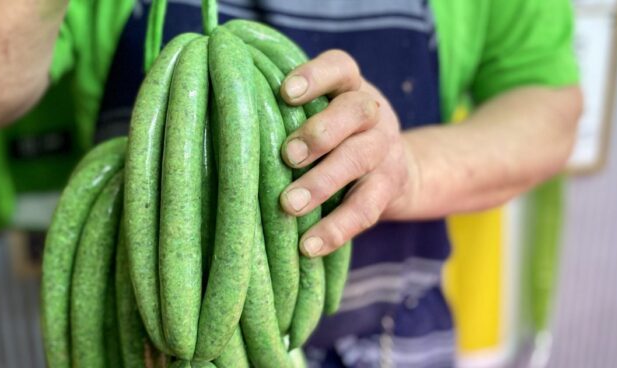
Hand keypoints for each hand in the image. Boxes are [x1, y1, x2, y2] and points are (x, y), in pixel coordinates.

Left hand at [278, 50, 414, 257]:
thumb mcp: (319, 111)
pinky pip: (366, 209)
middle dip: (320, 133)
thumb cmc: (334, 135)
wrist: (396, 168)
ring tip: (289, 205)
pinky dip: (336, 229)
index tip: (285, 92)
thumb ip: (285, 107)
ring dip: (323, 182)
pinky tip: (307, 246)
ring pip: (359, 159)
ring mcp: (384, 151)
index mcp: (350, 87)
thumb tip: (219, 92)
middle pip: (356, 111)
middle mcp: (372, 114)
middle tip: (287, 156)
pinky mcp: (388, 189)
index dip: (316, 76)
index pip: (340, 68)